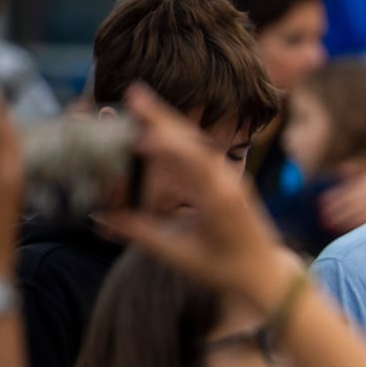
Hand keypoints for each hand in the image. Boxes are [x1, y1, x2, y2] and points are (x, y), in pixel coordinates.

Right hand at [94, 84, 298, 310]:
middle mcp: (229, 182)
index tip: (138, 128)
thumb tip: (100, 217)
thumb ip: (141, 233)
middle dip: (163, 116)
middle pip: (193, 141)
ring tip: (143, 103)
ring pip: (199, 144)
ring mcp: (233, 180)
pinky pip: (205, 155)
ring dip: (171, 123)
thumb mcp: (179, 254)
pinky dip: (182, 140)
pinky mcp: (231, 182)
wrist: (266, 274)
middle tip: (135, 92)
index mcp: (219, 199)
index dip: (164, 143)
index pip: (190, 161)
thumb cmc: (224, 270)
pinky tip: (164, 130)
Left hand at [318, 165, 365, 233]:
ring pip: (353, 215)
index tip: (320, 204)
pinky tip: (346, 229)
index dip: (330, 199)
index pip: (342, 192)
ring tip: (329, 225)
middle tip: (322, 218)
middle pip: (345, 205)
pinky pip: (364, 222)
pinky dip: (353, 225)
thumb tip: (339, 169)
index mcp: (364, 184)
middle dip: (332, 212)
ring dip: (340, 220)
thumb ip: (355, 171)